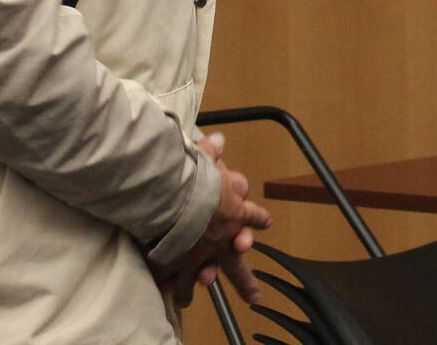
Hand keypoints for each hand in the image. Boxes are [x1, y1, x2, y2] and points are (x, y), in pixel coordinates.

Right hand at [160, 131, 271, 307]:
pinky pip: (177, 280)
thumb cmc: (193, 174)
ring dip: (203, 284)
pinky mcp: (178, 263)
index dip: (258, 220)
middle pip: (238, 262)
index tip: (265, 223)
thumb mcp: (205, 158)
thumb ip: (211, 152)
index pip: (252, 216)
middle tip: (254, 297)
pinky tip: (173, 296)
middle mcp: (222, 239)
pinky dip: (174, 288)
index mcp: (234, 212)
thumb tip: (218, 139)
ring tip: (199, 295)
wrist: (171, 196)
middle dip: (246, 281)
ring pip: (206, 276)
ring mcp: (201, 254)